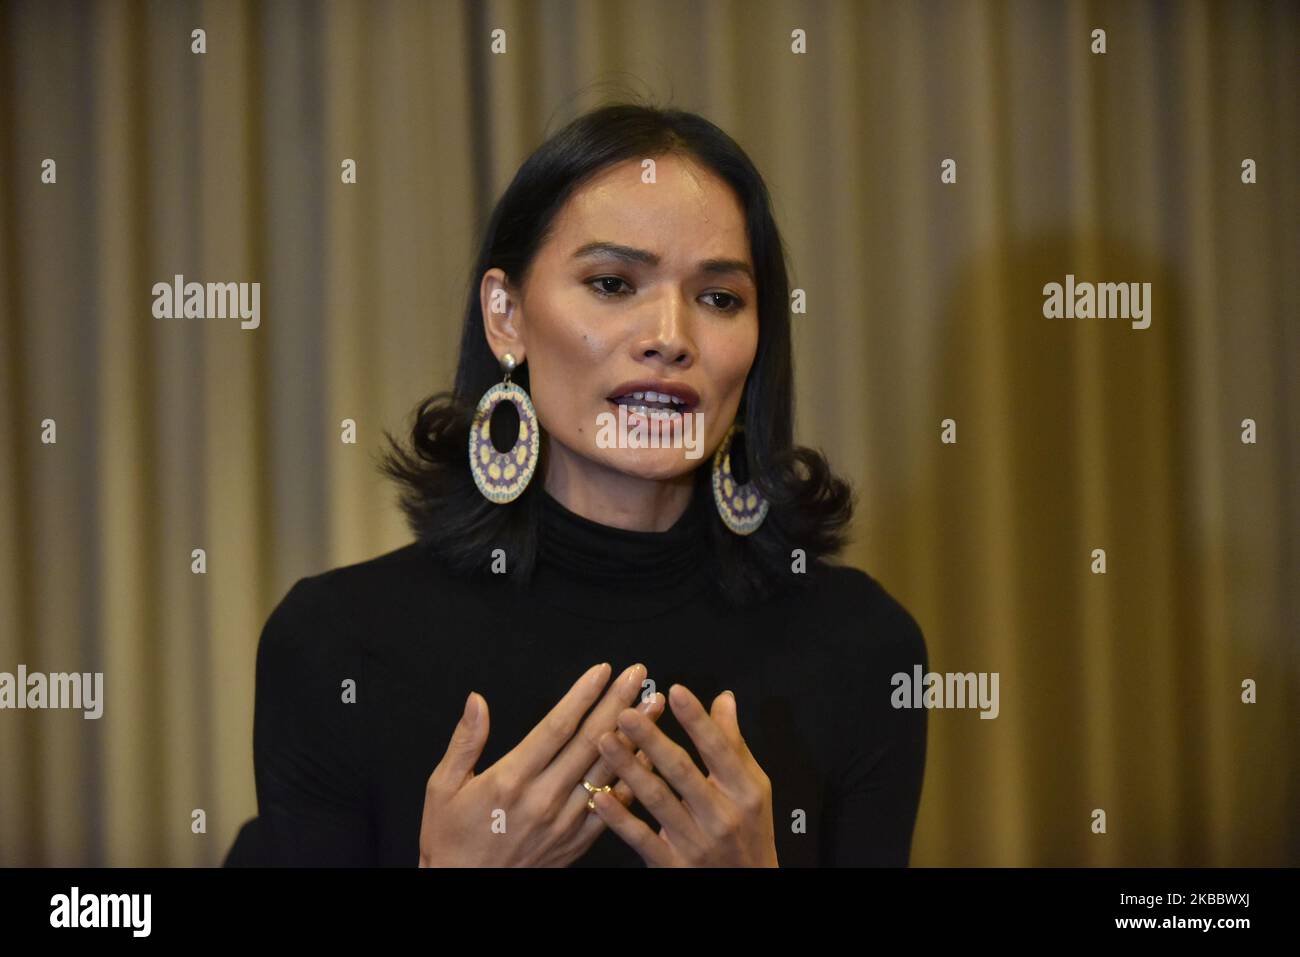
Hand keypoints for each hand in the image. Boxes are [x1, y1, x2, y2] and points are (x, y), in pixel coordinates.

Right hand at [418, 662, 664, 866]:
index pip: (556, 726)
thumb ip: (465, 741)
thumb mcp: (443, 787)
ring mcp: (564, 822)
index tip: (602, 670)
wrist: (462, 891)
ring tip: (653, 706)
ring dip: (634, 735)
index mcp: (511, 779)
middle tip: (638, 675)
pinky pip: (612, 806)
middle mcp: (543, 798)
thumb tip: (476, 700)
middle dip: (617, 703)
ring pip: (607, 770)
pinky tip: (646, 756)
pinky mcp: (576, 841)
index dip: (582, 695)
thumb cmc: (450, 838)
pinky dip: (631, 779)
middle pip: (590, 741)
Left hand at [591, 684, 777, 866]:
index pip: (718, 749)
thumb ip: (734, 744)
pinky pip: (641, 838)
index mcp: (743, 791)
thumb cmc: (750, 830)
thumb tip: (724, 699)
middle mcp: (721, 815)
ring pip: (657, 800)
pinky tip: (601, 796)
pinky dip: (620, 817)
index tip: (674, 691)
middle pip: (682, 771)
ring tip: (604, 740)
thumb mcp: (753, 787)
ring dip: (629, 768)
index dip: (696, 720)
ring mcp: (696, 842)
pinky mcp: (673, 864)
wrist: (748, 886)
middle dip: (652, 740)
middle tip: (625, 713)